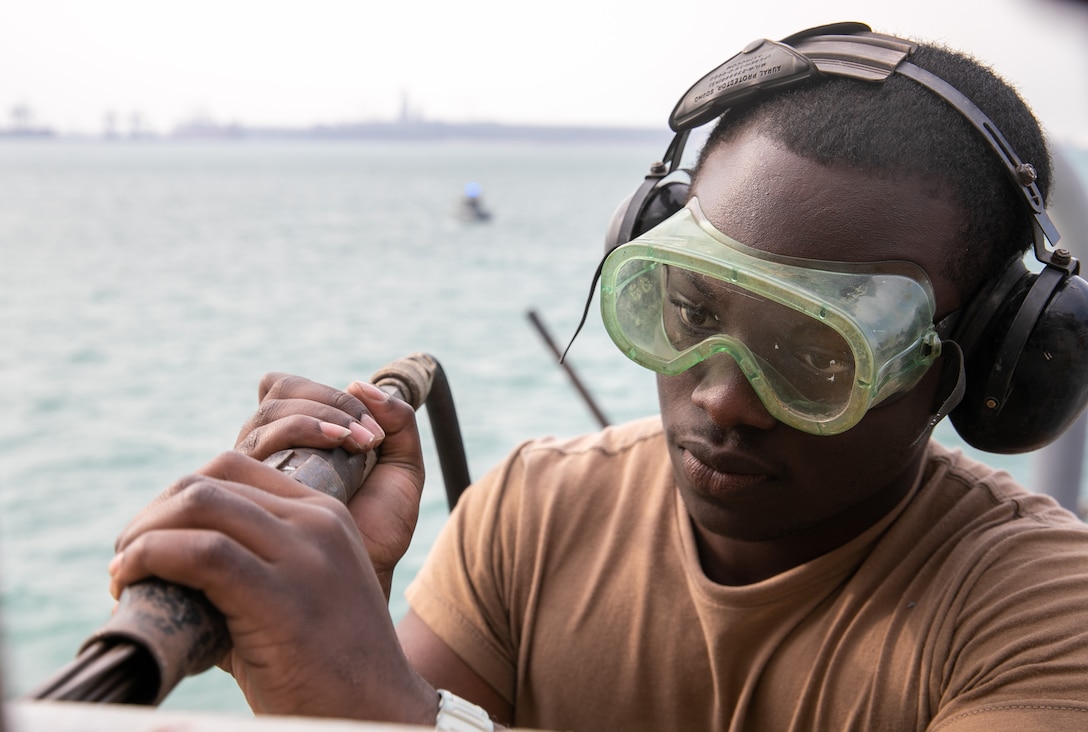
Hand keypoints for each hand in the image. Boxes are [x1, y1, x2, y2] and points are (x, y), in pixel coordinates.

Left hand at [109, 451, 436, 721]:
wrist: (376, 710)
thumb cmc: (325, 667)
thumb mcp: (296, 592)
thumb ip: (247, 565)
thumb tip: (162, 563)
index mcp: (324, 514)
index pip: (234, 468)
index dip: (179, 497)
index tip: (153, 538)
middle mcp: (317, 523)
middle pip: (210, 481)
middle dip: (152, 515)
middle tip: (128, 558)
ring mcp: (305, 556)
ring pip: (201, 505)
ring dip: (143, 534)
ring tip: (125, 571)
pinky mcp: (284, 598)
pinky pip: (202, 553)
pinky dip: (151, 558)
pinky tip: (130, 582)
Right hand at [233, 373, 426, 597]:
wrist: (359, 586)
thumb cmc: (377, 534)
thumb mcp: (402, 472)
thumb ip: (399, 424)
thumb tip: (362, 382)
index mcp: (297, 439)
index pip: (288, 389)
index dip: (327, 394)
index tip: (372, 426)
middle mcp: (266, 452)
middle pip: (275, 396)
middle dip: (327, 403)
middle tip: (369, 435)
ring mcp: (248, 473)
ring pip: (264, 420)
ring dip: (316, 418)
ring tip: (358, 443)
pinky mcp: (237, 497)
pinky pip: (251, 454)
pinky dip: (294, 440)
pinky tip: (330, 460)